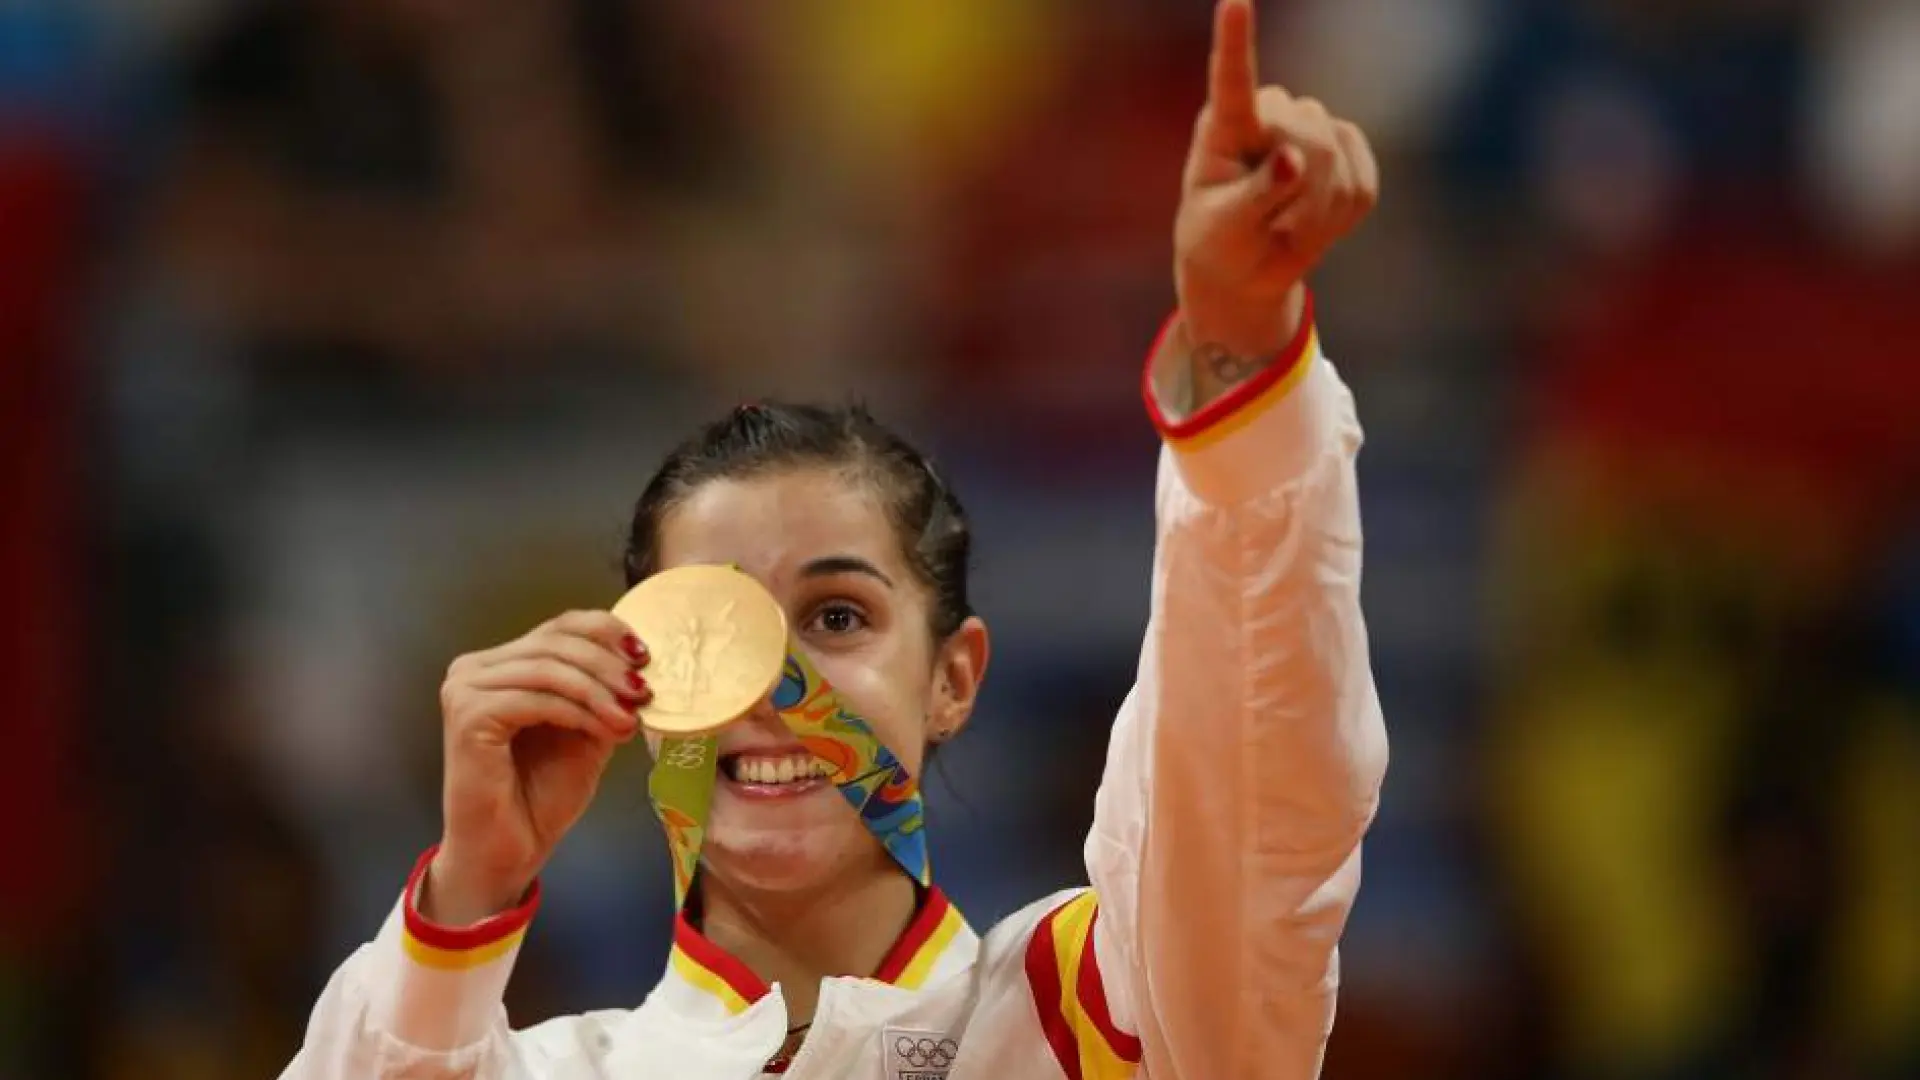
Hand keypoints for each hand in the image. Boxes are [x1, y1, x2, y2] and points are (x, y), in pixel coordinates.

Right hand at [425, 611, 650, 923]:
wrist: (508, 852)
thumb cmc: (539, 797)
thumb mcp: (586, 732)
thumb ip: (603, 695)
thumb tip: (640, 665)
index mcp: (501, 665)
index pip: (559, 626)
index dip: (606, 631)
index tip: (645, 655)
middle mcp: (475, 669)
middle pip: (556, 642)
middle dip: (609, 666)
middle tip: (644, 693)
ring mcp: (466, 690)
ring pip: (550, 668)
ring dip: (600, 692)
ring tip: (630, 719)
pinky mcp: (468, 716)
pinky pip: (538, 699)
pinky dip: (579, 712)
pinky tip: (605, 732)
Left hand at [1174, 0, 1378, 362]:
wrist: (1245, 271)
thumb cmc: (1219, 244)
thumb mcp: (1223, 230)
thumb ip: (1255, 196)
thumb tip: (1293, 160)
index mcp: (1225, 127)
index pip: (1232, 81)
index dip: (1235, 42)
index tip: (1234, 1)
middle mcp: (1269, 114)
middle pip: (1307, 132)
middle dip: (1298, 190)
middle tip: (1269, 226)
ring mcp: (1311, 128)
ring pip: (1335, 158)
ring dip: (1315, 211)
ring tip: (1284, 227)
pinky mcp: (1348, 152)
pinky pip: (1362, 184)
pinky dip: (1341, 217)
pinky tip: (1313, 224)